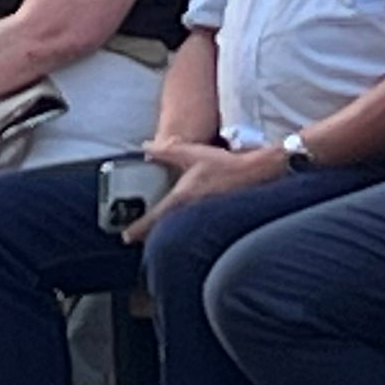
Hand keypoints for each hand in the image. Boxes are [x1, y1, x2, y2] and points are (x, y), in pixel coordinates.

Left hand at [122, 141, 282, 242]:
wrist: (258, 174)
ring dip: (166, 234)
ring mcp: (204, 219)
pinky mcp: (216, 221)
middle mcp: (192, 212)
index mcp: (182, 197)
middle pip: (165, 230)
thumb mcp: (191, 153)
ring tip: (154, 234)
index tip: (125, 236)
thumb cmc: (224, 164)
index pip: (155, 218)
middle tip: (136, 237)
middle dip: (149, 235)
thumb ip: (165, 151)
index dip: (138, 228)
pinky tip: (181, 227)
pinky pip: (194, 229)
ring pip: (179, 231)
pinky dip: (184, 231)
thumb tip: (146, 147)